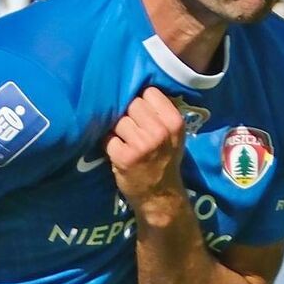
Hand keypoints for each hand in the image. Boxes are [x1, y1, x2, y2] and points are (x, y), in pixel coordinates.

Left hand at [105, 86, 187, 219]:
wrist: (160, 196)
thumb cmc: (164, 160)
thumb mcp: (173, 135)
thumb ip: (160, 113)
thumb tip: (137, 88)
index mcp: (174, 122)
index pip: (150, 93)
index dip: (142, 102)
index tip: (142, 114)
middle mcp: (159, 131)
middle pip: (133, 104)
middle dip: (129, 115)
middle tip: (133, 131)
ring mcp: (142, 144)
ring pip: (119, 120)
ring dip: (118, 131)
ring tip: (126, 143)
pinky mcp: (124, 157)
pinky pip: (109, 138)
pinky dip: (109, 144)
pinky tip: (118, 152)